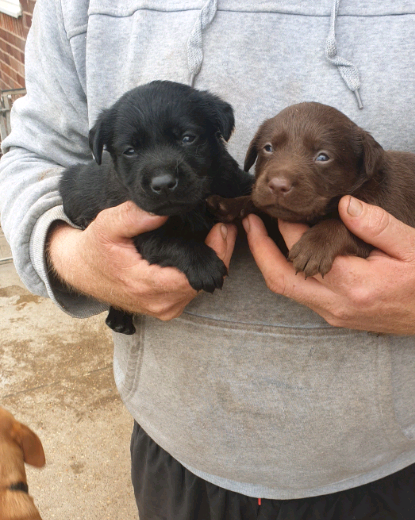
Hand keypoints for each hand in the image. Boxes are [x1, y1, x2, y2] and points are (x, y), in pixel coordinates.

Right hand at [47, 201, 236, 320]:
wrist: (82, 271)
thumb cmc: (95, 248)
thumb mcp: (107, 226)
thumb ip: (133, 216)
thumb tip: (162, 211)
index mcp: (147, 285)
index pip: (195, 275)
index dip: (214, 251)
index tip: (222, 227)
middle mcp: (159, 303)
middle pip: (204, 281)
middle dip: (219, 252)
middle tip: (227, 224)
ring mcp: (164, 309)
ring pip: (201, 287)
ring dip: (213, 261)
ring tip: (221, 232)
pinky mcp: (166, 308)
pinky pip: (192, 290)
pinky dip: (201, 271)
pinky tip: (207, 249)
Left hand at [243, 196, 414, 334]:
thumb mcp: (412, 245)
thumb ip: (376, 223)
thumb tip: (344, 203)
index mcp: (354, 284)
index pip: (305, 250)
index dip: (287, 224)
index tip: (278, 203)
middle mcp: (337, 304)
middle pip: (281, 278)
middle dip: (260, 248)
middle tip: (248, 220)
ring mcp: (334, 314)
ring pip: (288, 289)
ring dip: (270, 261)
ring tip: (259, 231)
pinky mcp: (336, 316)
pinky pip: (301, 294)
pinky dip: (288, 271)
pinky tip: (287, 250)